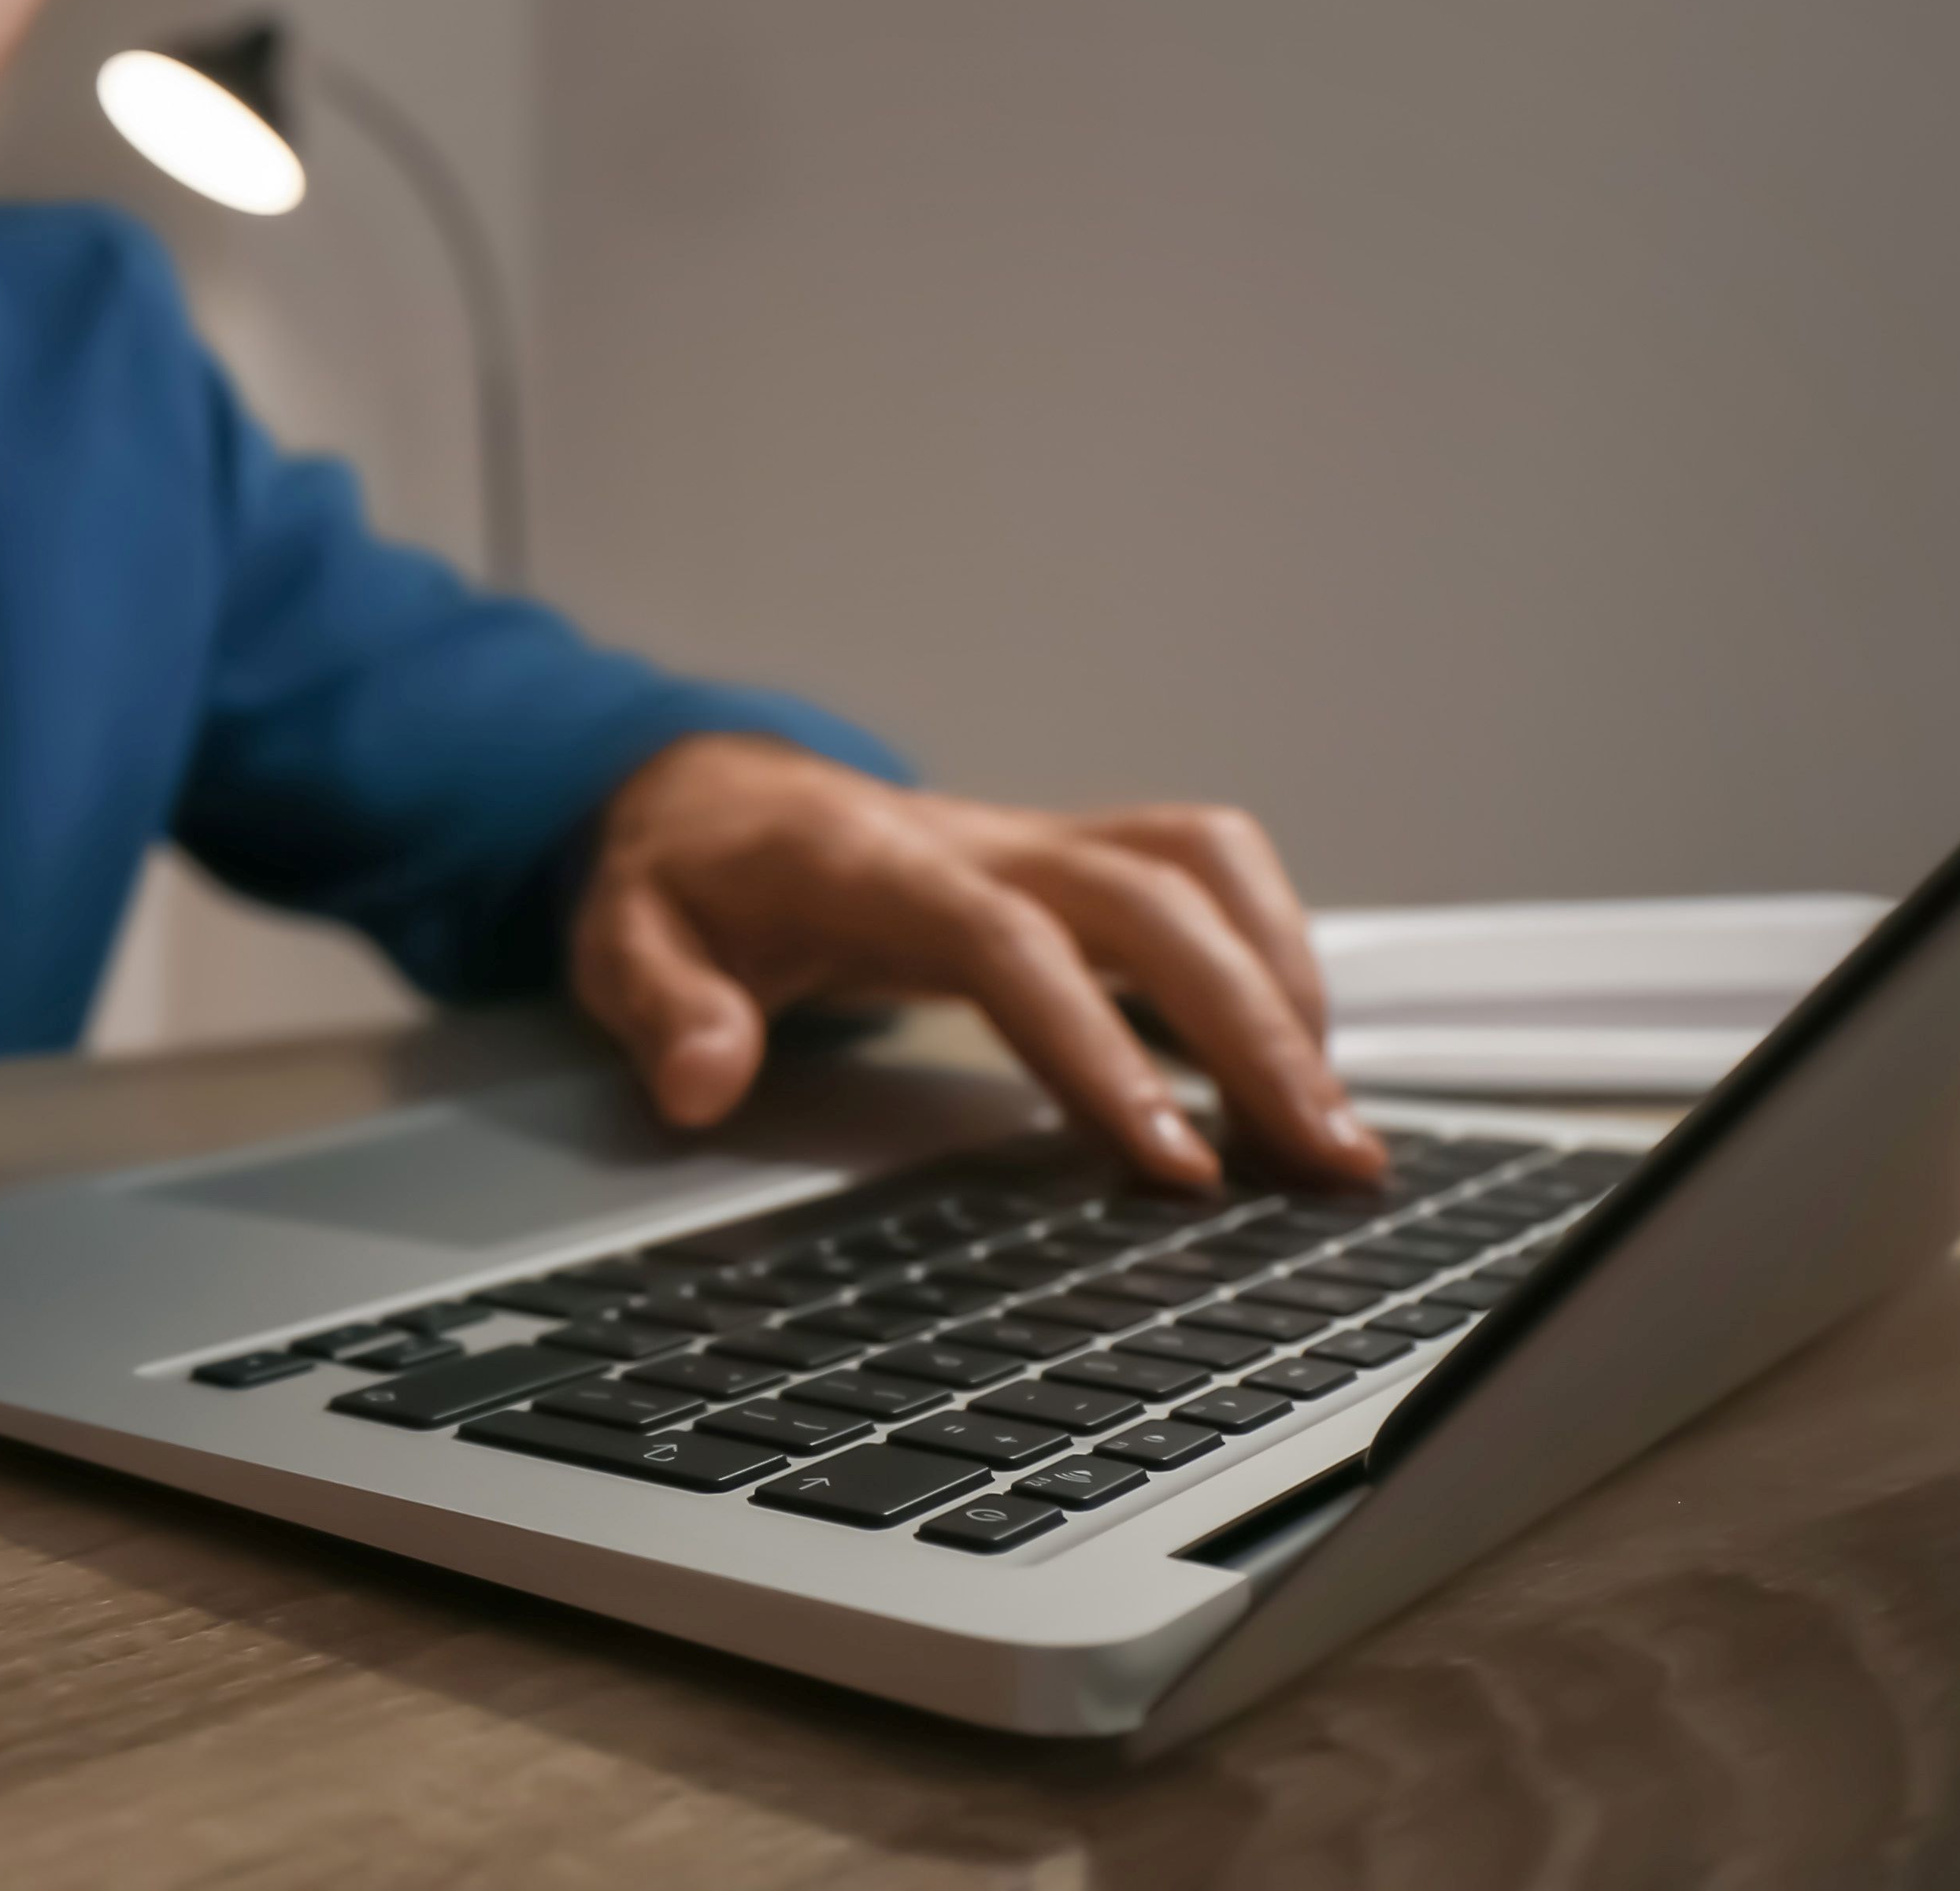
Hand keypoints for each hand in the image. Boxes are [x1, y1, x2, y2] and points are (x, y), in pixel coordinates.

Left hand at [570, 734, 1382, 1193]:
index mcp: (870, 862)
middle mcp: (976, 838)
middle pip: (1152, 903)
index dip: (1098, 1047)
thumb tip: (700, 1081)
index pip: (1009, 944)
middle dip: (1253, 1029)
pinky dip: (1270, 953)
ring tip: (1336, 1130)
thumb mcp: (623, 942)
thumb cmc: (681, 879)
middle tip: (1328, 1163)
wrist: (707, 796)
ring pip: (1203, 872)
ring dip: (1286, 987)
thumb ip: (662, 1007)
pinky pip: (1204, 874)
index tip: (1172, 1163)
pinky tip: (1293, 1062)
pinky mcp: (1073, 859)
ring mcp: (1035, 840)